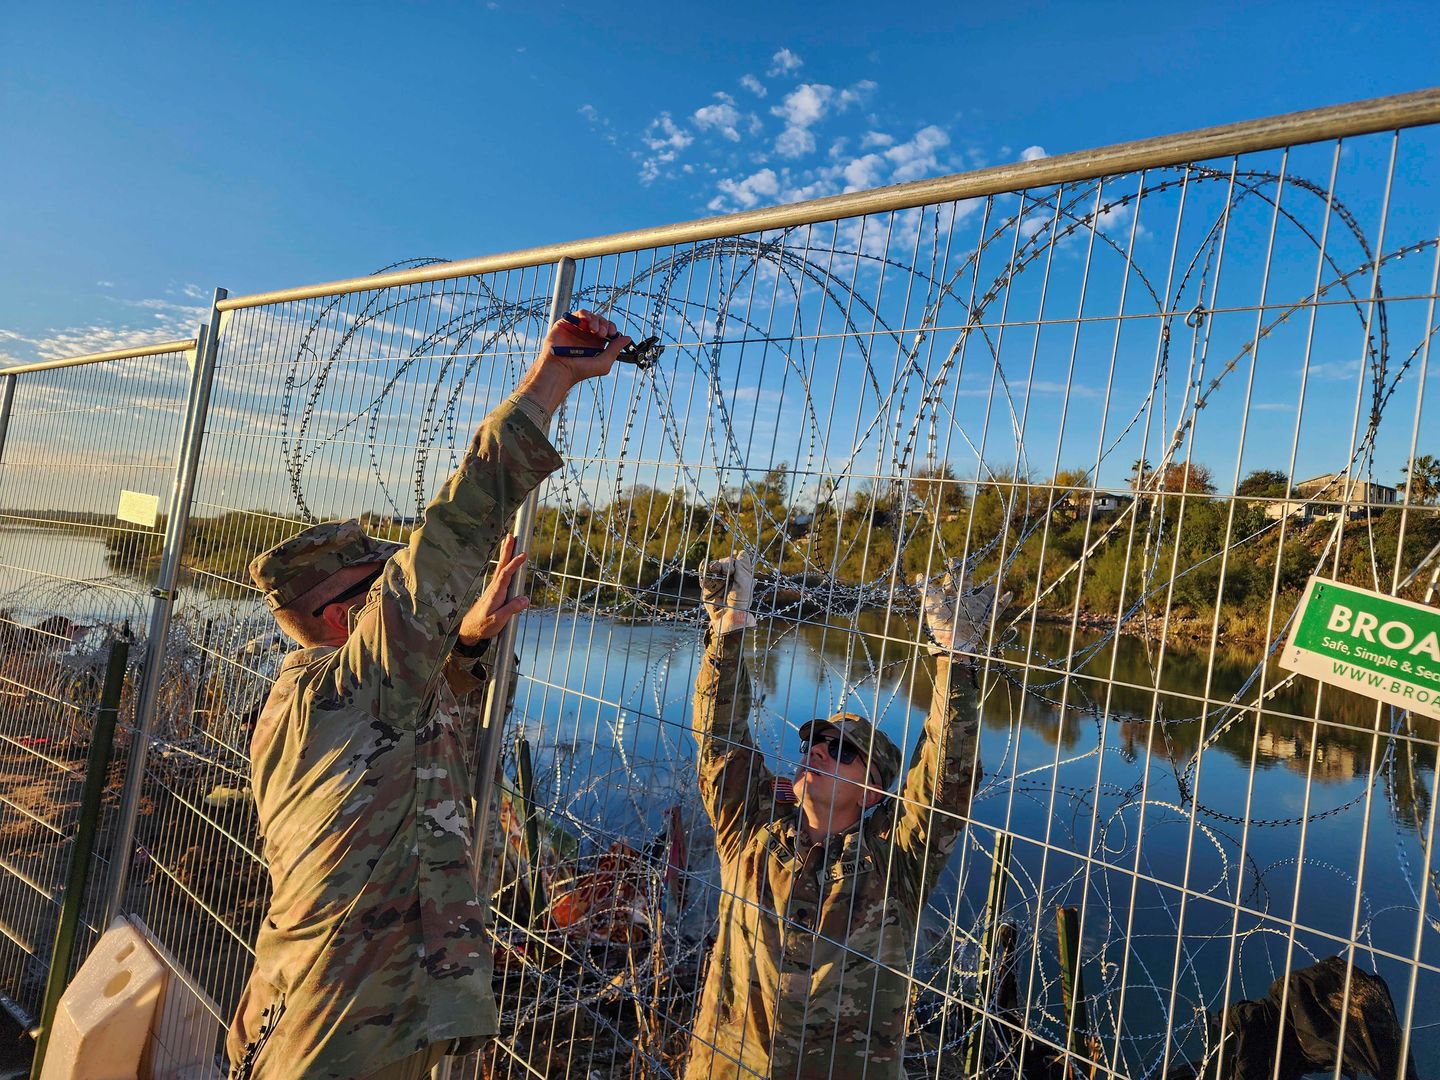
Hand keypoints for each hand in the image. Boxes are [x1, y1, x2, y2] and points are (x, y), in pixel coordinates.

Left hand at [458, 535, 529, 642]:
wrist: (469, 630)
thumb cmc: (482, 626)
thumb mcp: (498, 620)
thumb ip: (511, 609)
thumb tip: (525, 599)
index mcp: (496, 593)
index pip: (506, 574)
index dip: (514, 563)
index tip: (523, 554)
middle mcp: (494, 588)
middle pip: (501, 565)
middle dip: (507, 550)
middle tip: (511, 535)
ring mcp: (493, 589)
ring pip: (500, 567)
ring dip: (505, 553)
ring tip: (508, 540)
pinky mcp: (493, 592)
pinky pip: (500, 573)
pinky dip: (504, 563)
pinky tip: (506, 561)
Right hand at [516, 310, 631, 413]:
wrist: (560, 369)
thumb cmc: (580, 370)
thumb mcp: (603, 363)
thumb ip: (615, 350)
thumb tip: (627, 338)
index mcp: (596, 343)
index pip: (608, 330)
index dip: (612, 329)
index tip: (612, 334)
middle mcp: (587, 335)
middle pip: (601, 321)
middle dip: (605, 325)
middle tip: (602, 334)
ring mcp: (577, 328)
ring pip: (592, 316)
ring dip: (596, 320)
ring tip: (595, 330)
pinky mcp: (567, 323)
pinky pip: (580, 313)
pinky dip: (586, 314)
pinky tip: (587, 323)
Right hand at [701, 554, 756, 634]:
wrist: (728, 620)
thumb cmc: (740, 603)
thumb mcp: (745, 584)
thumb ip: (742, 568)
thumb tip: (742, 552)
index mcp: (742, 577)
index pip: (736, 562)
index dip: (733, 562)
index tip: (732, 569)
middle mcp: (730, 578)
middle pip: (724, 563)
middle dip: (723, 564)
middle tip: (723, 571)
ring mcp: (719, 583)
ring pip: (714, 568)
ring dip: (714, 566)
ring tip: (714, 570)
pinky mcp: (708, 588)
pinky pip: (704, 576)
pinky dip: (704, 570)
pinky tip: (705, 567)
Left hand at [917, 562, 1011, 653]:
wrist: (950, 644)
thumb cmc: (939, 625)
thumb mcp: (932, 605)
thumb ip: (927, 590)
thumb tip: (919, 575)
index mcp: (951, 596)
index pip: (953, 579)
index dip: (954, 569)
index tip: (955, 559)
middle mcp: (963, 600)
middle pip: (968, 584)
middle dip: (969, 574)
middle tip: (970, 562)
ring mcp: (975, 609)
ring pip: (985, 596)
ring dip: (990, 589)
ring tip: (995, 583)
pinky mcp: (984, 619)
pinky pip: (996, 609)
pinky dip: (1003, 602)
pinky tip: (1009, 594)